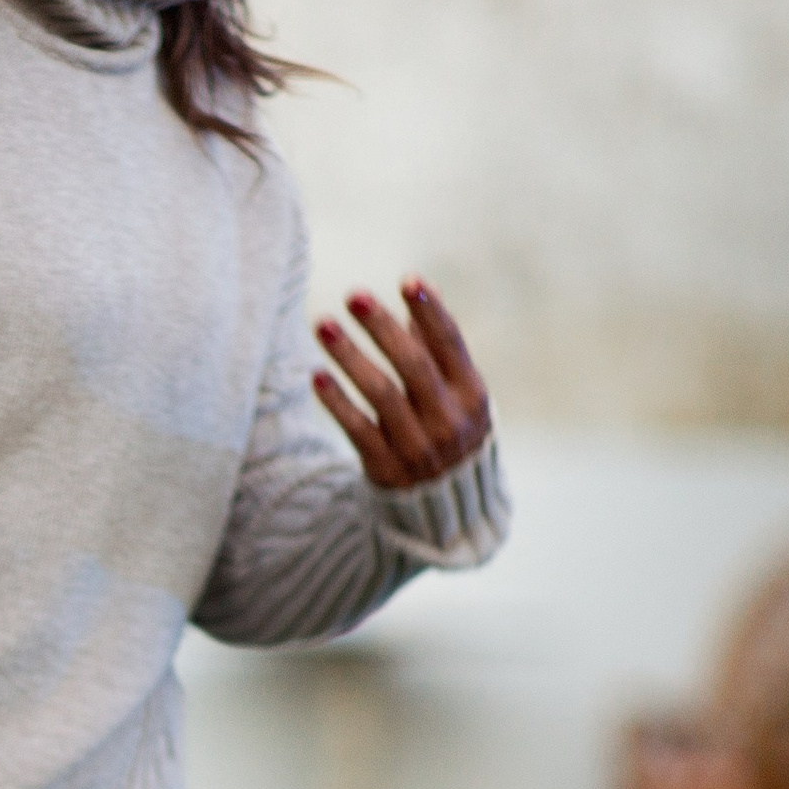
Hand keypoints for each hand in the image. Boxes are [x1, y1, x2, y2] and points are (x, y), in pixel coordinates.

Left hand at [312, 279, 490, 493]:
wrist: (446, 508)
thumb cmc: (449, 429)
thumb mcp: (457, 392)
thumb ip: (438, 347)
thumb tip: (420, 293)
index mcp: (472, 394)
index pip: (450, 344)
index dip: (430, 312)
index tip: (407, 280)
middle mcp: (449, 421)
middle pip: (413, 366)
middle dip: (382, 328)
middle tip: (353, 295)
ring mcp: (419, 447)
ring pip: (381, 395)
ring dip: (350, 357)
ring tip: (323, 325)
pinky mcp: (388, 469)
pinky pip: (358, 430)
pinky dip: (337, 403)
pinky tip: (316, 375)